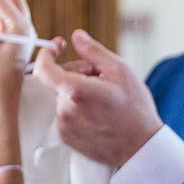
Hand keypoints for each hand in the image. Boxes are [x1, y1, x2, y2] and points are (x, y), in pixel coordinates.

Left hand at [32, 29, 162, 167]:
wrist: (140, 148)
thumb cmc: (134, 108)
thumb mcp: (120, 71)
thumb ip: (93, 51)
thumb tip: (76, 36)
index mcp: (75, 91)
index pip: (43, 68)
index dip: (47, 54)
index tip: (58, 47)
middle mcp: (64, 110)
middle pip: (58, 81)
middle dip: (76, 73)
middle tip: (102, 77)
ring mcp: (64, 126)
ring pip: (63, 97)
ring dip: (77, 92)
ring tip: (103, 98)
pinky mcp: (66, 138)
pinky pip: (65, 114)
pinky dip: (77, 109)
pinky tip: (98, 112)